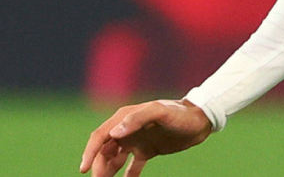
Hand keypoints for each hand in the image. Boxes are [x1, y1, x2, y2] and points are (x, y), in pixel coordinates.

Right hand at [79, 99, 212, 176]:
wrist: (200, 120)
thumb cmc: (180, 114)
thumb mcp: (160, 112)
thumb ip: (136, 119)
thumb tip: (114, 133)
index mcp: (125, 117)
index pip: (100, 136)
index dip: (89, 152)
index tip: (84, 170)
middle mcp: (127, 129)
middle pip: (104, 151)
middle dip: (98, 167)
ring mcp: (136, 140)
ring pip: (114, 160)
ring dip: (108, 173)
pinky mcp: (146, 151)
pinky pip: (130, 168)